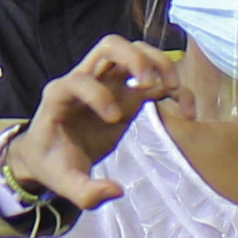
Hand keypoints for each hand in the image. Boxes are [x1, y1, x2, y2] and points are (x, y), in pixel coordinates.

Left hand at [1, 39, 175, 213]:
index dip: (96, 94)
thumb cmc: (52, 163)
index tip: (112, 120)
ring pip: (134, 51)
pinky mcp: (127, 95)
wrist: (51, 155)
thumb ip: (84, 191)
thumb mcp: (62, 182)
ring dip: (158, 62)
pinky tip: (186, 112)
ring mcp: (108, 84)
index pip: (77, 79)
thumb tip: (115, 191)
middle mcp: (86, 80)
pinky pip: (154, 78)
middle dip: (134, 58)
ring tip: (172, 89)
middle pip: (109, 46)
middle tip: (149, 84)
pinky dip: (174, 88)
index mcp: (60, 95)